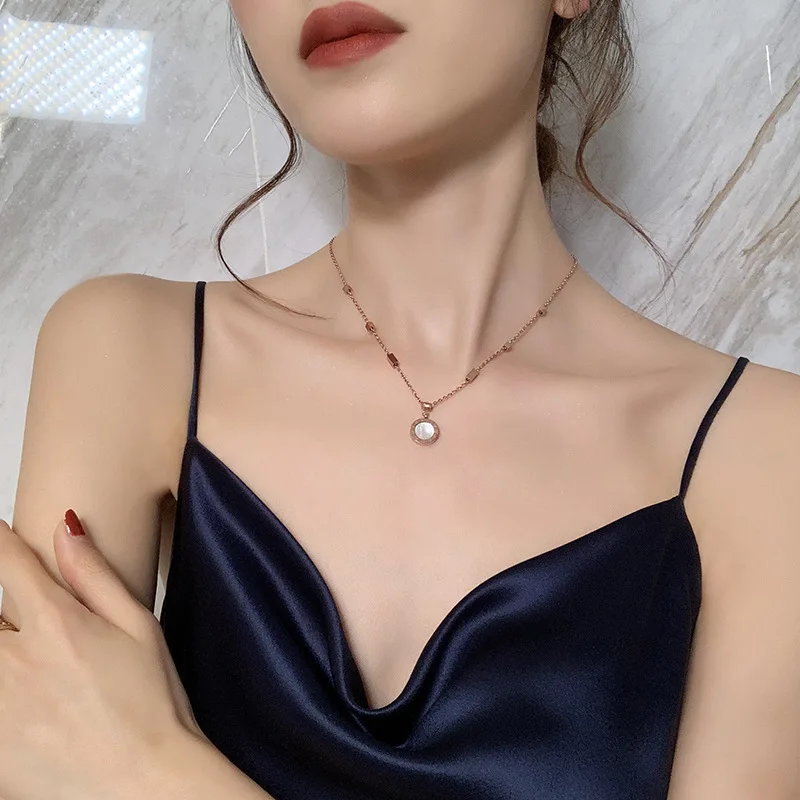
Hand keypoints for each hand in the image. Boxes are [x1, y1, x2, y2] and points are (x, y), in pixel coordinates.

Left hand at [0, 511, 206, 799]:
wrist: (145, 786)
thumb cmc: (152, 706)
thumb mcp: (139, 627)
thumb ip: (95, 574)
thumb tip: (66, 527)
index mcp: (56, 625)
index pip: (8, 562)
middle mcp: (14, 660)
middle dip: (3, 615)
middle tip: (26, 628)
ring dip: (4, 649)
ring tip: (36, 670)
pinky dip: (4, 699)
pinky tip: (30, 706)